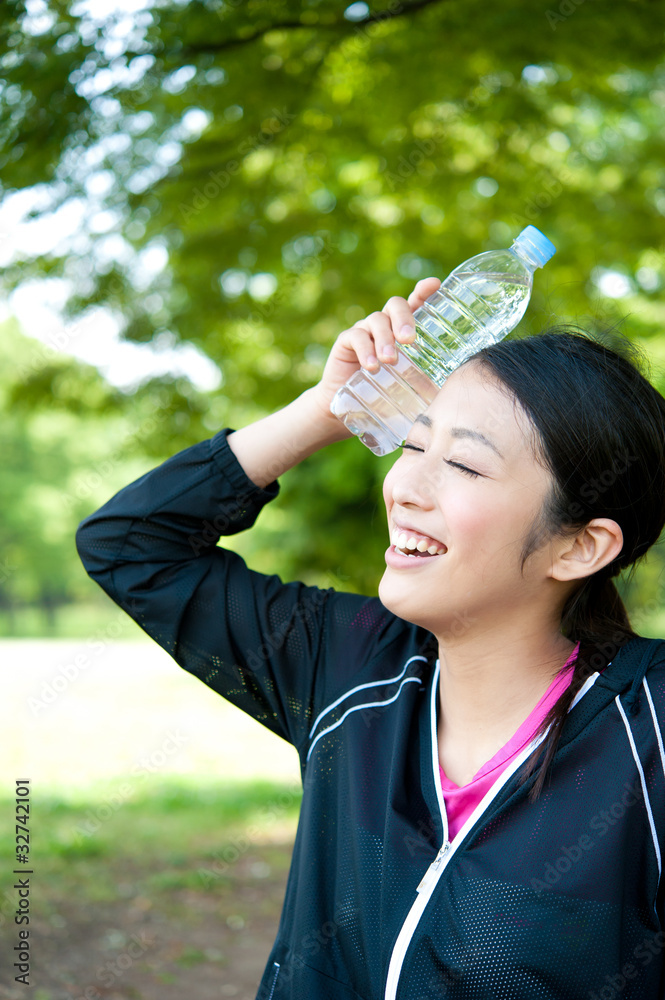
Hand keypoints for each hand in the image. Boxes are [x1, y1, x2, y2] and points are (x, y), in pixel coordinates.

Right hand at [310, 276, 440, 423]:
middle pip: (396, 305)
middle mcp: (385, 324)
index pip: (415, 303)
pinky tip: (372, 366)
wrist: (347, 410)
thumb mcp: (410, 386)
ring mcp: (365, 330)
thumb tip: (456, 388)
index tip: (434, 285)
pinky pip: (356, 336)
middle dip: (404, 318)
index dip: (424, 292)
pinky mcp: (346, 342)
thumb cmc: (385, 395)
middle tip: (409, 339)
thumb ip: (428, 381)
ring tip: (389, 360)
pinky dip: (366, 350)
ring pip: (377, 320)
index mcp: (402, 329)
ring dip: (385, 339)